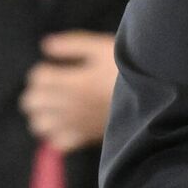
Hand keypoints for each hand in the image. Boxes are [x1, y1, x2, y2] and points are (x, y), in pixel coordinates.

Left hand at [19, 31, 118, 152]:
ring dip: (41, 113)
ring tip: (55, 105)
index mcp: (73, 82)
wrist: (154, 95)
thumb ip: (73, 45)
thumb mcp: (102, 47)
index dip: (44, 70)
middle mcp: (70, 105)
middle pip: (32, 102)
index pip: (38, 78)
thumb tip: (46, 45)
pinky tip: (66, 123)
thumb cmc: (128, 68)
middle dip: (38, 91)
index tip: (56, 68)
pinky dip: (56, 134)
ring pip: (39, 125)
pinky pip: (58, 143)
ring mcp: (77, 123)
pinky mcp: (86, 136)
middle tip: (52, 85)